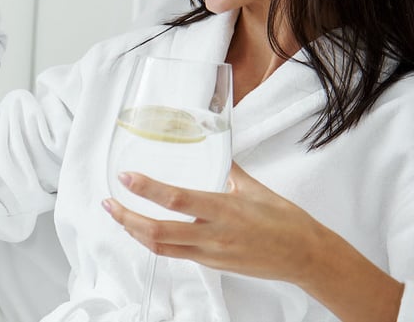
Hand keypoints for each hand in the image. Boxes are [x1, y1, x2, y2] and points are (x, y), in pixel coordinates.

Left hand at [102, 164, 329, 283]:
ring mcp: (211, 254)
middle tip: (108, 203)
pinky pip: (174, 255)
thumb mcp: (254, 188)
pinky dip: (154, 242)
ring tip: (119, 216)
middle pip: (157, 232)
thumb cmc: (285, 221)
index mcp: (224, 210)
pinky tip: (144, 230)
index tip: (126, 177)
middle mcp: (213, 235)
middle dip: (127, 218)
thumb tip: (214, 148)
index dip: (146, 189)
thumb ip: (228, 169)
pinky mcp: (212, 265)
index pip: (176, 199)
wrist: (305, 256)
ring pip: (161, 248)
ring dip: (135, 232)